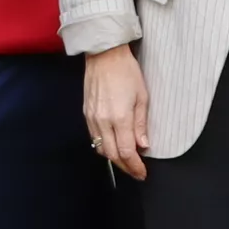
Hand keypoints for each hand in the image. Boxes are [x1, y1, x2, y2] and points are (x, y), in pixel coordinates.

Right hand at [83, 44, 150, 180]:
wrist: (104, 55)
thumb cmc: (127, 72)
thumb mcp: (142, 97)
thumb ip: (141, 124)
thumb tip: (143, 145)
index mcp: (119, 118)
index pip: (126, 152)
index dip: (135, 166)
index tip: (142, 173)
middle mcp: (103, 121)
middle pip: (112, 155)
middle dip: (125, 166)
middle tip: (136, 170)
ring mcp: (92, 118)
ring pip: (100, 148)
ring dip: (113, 158)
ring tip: (126, 160)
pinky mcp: (86, 113)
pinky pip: (94, 137)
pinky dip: (104, 146)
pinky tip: (113, 145)